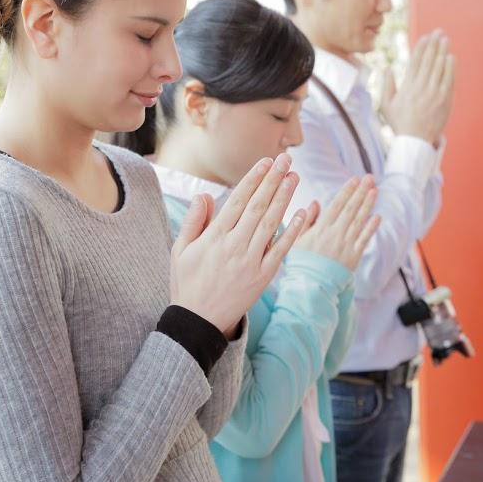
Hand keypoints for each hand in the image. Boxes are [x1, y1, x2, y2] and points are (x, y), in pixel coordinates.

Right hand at [170, 153, 306, 334]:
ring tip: (294, 177)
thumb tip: (204, 194)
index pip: (238, 200)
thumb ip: (194, 221)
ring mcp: (251, 261)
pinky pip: (280, 250)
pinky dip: (292, 232)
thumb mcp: (180, 250)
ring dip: (285, 198)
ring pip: (271, 223)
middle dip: (273, 180)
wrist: (199, 322)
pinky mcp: (263, 276)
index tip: (266, 162)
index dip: (254, 179)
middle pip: (258, 206)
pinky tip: (302, 213)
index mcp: (214, 237)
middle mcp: (234, 246)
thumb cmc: (187, 283)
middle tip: (286, 159)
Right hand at [295, 175, 381, 270]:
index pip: (337, 205)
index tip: (355, 179)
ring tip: (375, 190)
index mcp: (322, 228)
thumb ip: (306, 220)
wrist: (311, 286)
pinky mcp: (354, 256)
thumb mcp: (296, 239)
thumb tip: (315, 202)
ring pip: (360, 220)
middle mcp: (336, 234)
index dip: (347, 191)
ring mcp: (347, 245)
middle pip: (351, 208)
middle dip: (361, 191)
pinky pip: (365, 239)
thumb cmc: (301, 263)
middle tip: (370, 177)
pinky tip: (377, 216)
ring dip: (368, 204)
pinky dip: (371, 227)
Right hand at [381, 28, 455, 143]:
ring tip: (445, 40)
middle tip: (438, 32)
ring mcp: (434, 94)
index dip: (421, 47)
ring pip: (439, 68)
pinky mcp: (445, 100)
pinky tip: (451, 57)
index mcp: (407, 87)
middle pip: (429, 61)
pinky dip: (450, 68)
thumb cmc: (399, 123)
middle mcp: (421, 88)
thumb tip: (387, 68)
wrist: (415, 141)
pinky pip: (449, 80)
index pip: (415, 62)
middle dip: (434, 44)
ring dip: (443, 52)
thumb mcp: (386, 105)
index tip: (425, 37)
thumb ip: (387, 86)